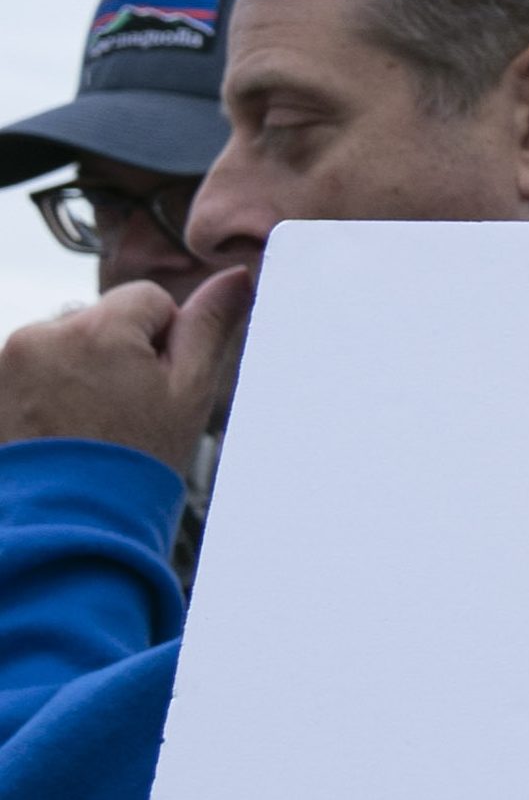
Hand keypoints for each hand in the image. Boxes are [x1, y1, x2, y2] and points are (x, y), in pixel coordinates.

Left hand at [0, 270, 247, 469]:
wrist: (71, 522)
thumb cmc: (136, 462)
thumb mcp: (189, 394)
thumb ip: (209, 327)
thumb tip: (236, 276)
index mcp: (99, 329)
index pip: (148, 298)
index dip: (164, 342)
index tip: (155, 387)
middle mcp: (43, 333)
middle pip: (101, 319)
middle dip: (116, 353)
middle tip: (123, 410)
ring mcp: (9, 358)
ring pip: (66, 343)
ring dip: (79, 370)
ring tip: (89, 423)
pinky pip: (34, 366)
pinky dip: (48, 389)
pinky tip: (61, 426)